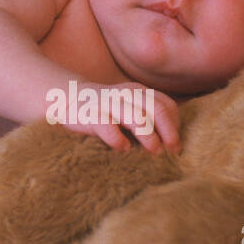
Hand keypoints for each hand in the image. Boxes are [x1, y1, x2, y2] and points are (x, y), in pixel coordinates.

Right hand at [54, 81, 181, 155]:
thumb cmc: (106, 110)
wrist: (68, 98)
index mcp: (139, 92)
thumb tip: (172, 142)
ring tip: (154, 151)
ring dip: (149, 136)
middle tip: (173, 151)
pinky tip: (123, 147)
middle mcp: (127, 94)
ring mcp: (108, 103)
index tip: (175, 145)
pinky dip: (118, 139)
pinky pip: (107, 126)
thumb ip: (148, 118)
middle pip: (156, 109)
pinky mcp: (91, 114)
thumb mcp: (130, 108)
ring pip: (136, 117)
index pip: (165, 104)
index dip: (175, 125)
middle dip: (169, 132)